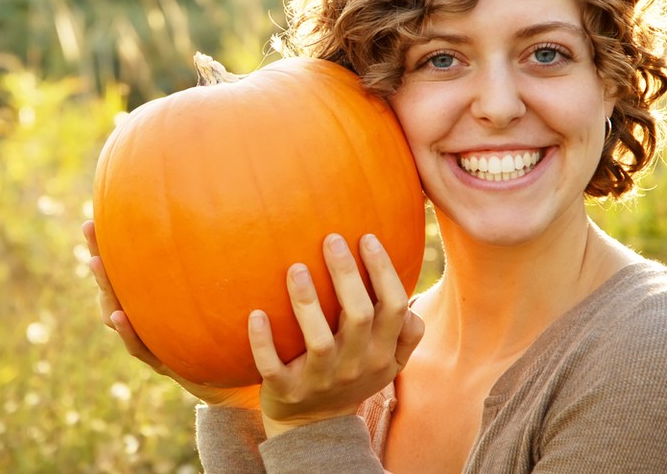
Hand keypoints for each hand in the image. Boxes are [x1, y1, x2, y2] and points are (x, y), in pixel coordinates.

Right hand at [83, 220, 261, 409]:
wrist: (235, 378)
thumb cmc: (229, 329)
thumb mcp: (223, 292)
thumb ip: (219, 261)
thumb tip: (230, 210)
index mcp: (155, 296)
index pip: (127, 265)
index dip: (109, 242)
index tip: (96, 216)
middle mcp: (146, 315)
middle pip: (115, 284)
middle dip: (101, 257)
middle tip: (89, 229)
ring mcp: (149, 338)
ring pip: (116, 313)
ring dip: (106, 290)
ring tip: (96, 263)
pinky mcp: (161, 362)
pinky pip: (138, 346)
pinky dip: (128, 331)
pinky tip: (119, 316)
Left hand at [248, 233, 423, 437]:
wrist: (315, 428)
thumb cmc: (353, 377)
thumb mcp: (387, 362)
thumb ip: (405, 334)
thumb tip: (410, 298)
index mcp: (382, 353)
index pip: (394, 307)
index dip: (384, 272)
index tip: (367, 237)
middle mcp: (356, 366)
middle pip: (358, 316)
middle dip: (346, 275)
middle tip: (331, 239)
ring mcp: (321, 380)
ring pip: (319, 340)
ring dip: (307, 303)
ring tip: (296, 268)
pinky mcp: (287, 391)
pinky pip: (273, 367)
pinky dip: (264, 342)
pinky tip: (256, 313)